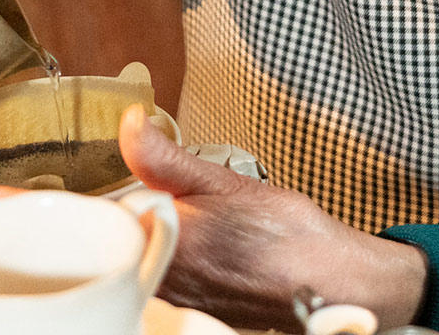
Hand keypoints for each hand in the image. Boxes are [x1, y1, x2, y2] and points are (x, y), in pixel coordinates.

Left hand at [117, 107, 427, 331]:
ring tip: (178, 221)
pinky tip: (193, 248)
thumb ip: (166, 158)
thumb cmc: (290, 234)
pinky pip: (157, 281)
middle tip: (154, 199)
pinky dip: (163, 260)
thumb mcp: (226, 181)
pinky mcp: (189, 312)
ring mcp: (177, 302)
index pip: (103, 218)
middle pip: (116, 242)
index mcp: (170, 243)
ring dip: (145, 238)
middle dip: (128, 216)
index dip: (108, 197)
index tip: (123, 185)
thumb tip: (130, 125)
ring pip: (135, 261)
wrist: (334, 280)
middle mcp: (168, 282)